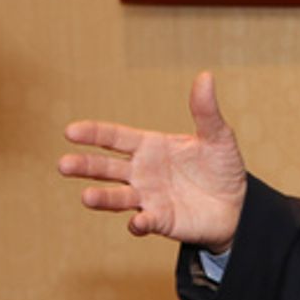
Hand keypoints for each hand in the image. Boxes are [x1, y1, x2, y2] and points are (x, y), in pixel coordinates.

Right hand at [58, 72, 246, 253]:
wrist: (236, 204)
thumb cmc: (220, 166)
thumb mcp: (218, 136)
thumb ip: (206, 110)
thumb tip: (205, 76)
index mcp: (149, 146)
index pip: (115, 138)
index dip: (93, 133)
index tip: (70, 131)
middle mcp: (141, 172)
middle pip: (106, 168)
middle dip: (85, 165)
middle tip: (63, 165)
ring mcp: (148, 198)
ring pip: (118, 197)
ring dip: (102, 198)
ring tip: (86, 197)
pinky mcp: (161, 221)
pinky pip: (145, 222)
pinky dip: (139, 223)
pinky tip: (137, 222)